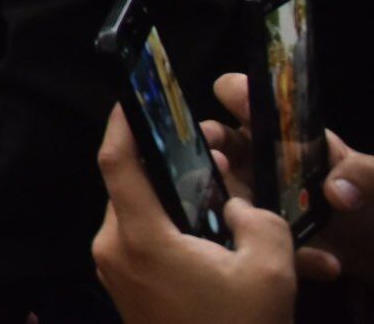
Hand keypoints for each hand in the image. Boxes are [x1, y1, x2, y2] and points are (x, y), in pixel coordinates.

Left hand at [93, 106, 294, 323]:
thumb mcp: (268, 270)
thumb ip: (256, 218)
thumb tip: (233, 203)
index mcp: (137, 237)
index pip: (116, 162)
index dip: (121, 122)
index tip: (132, 94)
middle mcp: (113, 247)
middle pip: (129, 185)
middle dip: (162, 164)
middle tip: (201, 154)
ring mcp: (113, 270)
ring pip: (136, 213)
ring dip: (169, 199)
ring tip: (214, 198)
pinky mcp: (124, 287)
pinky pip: (140, 239)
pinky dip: (167, 227)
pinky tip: (207, 236)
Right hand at [209, 73, 373, 284]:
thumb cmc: (369, 196)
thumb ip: (364, 174)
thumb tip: (336, 192)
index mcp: (280, 132)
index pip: (243, 97)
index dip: (235, 95)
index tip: (235, 102)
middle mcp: (256, 159)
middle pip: (214, 144)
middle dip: (207, 150)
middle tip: (218, 163)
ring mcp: (254, 199)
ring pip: (221, 197)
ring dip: (232, 209)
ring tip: (262, 225)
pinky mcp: (260, 237)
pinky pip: (257, 243)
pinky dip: (286, 254)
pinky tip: (323, 260)